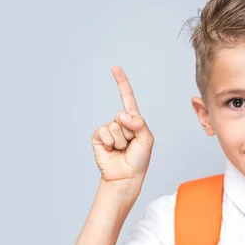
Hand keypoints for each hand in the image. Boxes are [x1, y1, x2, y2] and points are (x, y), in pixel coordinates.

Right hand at [91, 66, 153, 195]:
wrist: (126, 177)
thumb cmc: (138, 160)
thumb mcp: (147, 139)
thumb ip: (139, 123)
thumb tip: (121, 115)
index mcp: (133, 121)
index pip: (127, 98)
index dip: (121, 83)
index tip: (115, 68)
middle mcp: (119, 123)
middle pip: (124, 116)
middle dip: (130, 132)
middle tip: (130, 145)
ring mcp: (108, 130)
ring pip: (115, 126)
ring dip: (121, 140)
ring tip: (122, 150)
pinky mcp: (98, 137)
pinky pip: (105, 132)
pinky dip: (110, 143)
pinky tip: (112, 151)